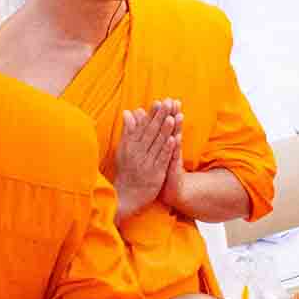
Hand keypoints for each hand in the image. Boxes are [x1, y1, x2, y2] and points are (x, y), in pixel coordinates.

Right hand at [107, 98, 181, 214]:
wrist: (126, 197)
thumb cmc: (126, 170)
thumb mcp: (123, 149)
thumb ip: (128, 131)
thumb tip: (128, 112)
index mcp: (130, 145)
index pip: (142, 127)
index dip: (151, 114)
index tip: (158, 102)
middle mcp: (137, 153)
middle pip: (150, 132)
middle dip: (160, 117)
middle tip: (169, 104)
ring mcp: (146, 163)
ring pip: (157, 144)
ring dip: (166, 130)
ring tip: (173, 117)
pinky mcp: (155, 174)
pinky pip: (162, 159)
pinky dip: (168, 149)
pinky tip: (174, 139)